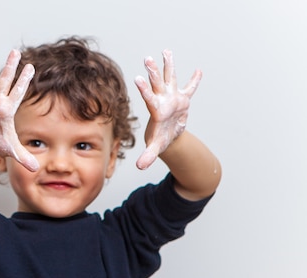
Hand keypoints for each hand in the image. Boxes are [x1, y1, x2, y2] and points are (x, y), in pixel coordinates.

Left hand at [134, 49, 202, 169]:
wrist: (167, 137)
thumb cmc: (159, 141)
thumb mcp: (155, 148)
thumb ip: (147, 155)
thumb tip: (140, 167)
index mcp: (156, 110)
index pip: (149, 97)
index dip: (144, 88)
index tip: (138, 78)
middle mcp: (163, 100)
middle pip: (157, 84)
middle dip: (153, 71)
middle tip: (147, 58)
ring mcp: (173, 98)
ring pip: (170, 79)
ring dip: (168, 65)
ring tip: (166, 50)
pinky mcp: (183, 100)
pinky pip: (190, 88)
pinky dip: (195, 81)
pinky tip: (199, 70)